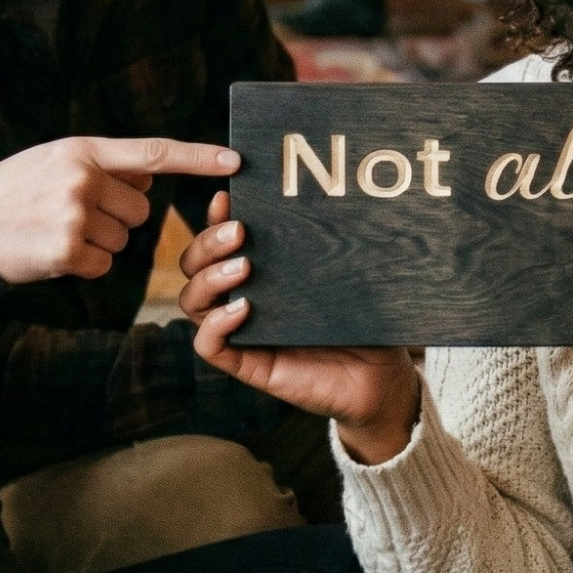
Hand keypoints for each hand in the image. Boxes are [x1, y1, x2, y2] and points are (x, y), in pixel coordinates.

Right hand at [0, 136, 237, 285]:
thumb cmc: (13, 192)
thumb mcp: (55, 161)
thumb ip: (103, 165)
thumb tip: (149, 179)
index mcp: (84, 151)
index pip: (155, 152)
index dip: (199, 157)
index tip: (237, 161)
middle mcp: (84, 179)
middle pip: (140, 210)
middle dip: (117, 218)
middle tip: (73, 214)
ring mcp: (75, 216)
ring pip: (122, 240)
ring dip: (97, 242)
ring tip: (55, 230)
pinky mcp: (67, 251)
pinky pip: (103, 264)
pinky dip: (83, 265)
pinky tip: (52, 252)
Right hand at [180, 192, 421, 463]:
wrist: (379, 377)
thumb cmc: (365, 320)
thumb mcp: (351, 274)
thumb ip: (338, 244)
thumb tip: (342, 200)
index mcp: (263, 271)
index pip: (221, 241)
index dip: (216, 217)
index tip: (227, 195)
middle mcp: (243, 296)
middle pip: (195, 265)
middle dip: (206, 242)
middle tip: (238, 230)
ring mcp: (242, 331)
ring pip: (194, 302)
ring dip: (208, 279)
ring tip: (242, 266)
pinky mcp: (248, 364)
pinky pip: (210, 346)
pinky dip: (214, 326)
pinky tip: (240, 309)